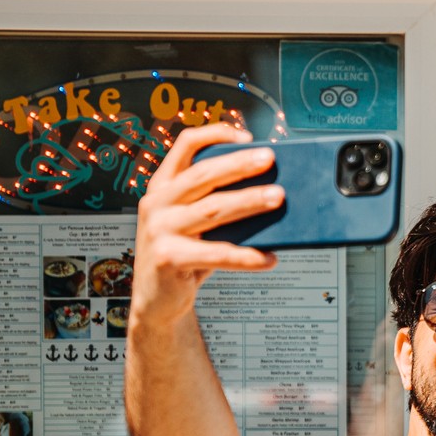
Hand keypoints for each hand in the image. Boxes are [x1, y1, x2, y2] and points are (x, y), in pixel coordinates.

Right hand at [130, 123, 283, 324]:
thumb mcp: (196, 224)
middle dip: (239, 165)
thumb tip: (270, 192)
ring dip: (249, 201)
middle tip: (270, 159)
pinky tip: (270, 258)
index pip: (185, 146)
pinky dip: (247, 257)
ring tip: (278, 198)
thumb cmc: (185, 256)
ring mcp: (159, 230)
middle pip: (202, 175)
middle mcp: (157, 203)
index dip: (215, 134)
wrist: (157, 300)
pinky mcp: (168, 258)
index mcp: (163, 186)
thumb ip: (217, 205)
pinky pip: (217, 254)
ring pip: (212, 210)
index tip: (247, 137)